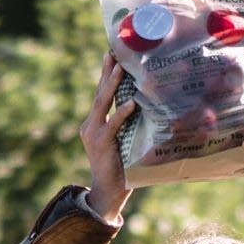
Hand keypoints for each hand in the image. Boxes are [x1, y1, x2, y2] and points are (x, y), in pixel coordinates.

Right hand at [80, 52, 137, 220]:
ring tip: (121, 69)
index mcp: (96, 122)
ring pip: (103, 104)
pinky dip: (122, 113)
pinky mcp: (102, 144)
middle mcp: (91, 124)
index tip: (111, 54)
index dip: (106, 74)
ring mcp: (93, 133)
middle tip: (113, 52)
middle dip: (107, 72)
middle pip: (100, 93)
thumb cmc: (123, 166)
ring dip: (112, 85)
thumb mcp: (127, 140)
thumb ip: (132, 124)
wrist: (108, 191)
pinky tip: (132, 103)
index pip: (102, 93)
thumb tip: (152, 107)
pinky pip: (113, 125)